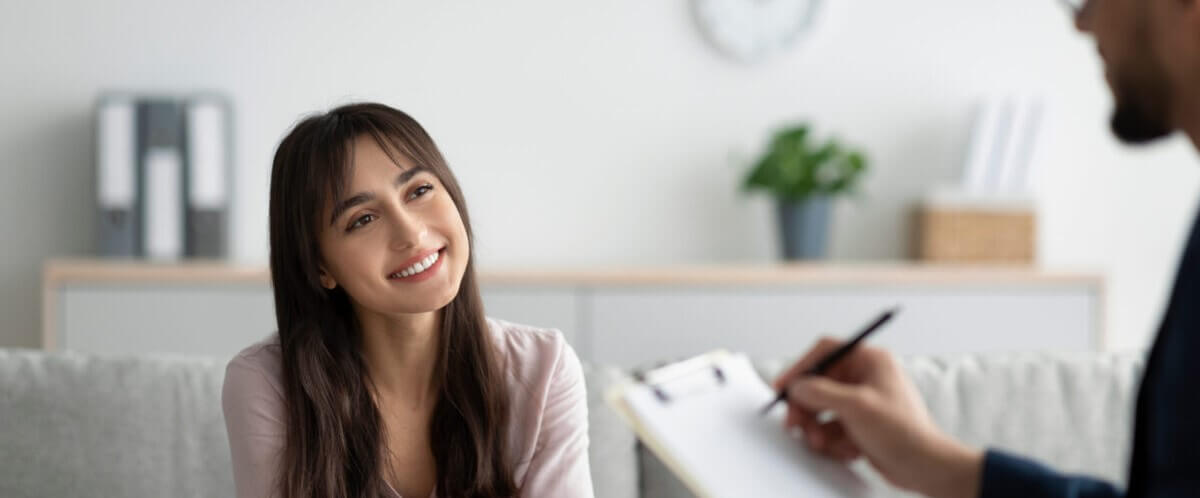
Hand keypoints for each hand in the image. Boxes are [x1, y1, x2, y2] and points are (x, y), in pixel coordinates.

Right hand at [773, 338, 983, 497]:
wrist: (924, 466)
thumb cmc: (904, 432)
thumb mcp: (856, 406)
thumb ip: (821, 392)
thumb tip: (797, 386)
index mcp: (870, 361)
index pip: (825, 352)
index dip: (801, 367)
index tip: (783, 385)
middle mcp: (865, 377)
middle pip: (818, 384)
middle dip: (806, 408)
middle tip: (795, 424)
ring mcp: (862, 402)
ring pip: (822, 409)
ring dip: (818, 429)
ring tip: (823, 443)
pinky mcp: (859, 424)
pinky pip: (831, 428)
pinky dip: (833, 441)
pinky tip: (848, 449)